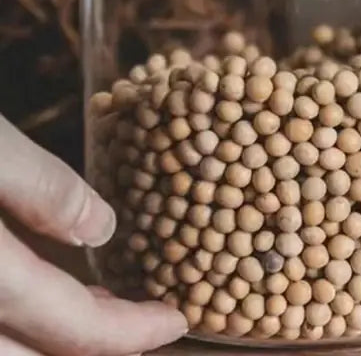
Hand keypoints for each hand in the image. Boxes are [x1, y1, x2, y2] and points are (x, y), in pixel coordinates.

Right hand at [0, 116, 186, 355]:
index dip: (129, 334)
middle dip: (97, 346)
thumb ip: (43, 188)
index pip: (71, 329)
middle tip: (148, 321)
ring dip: (57, 335)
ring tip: (110, 305)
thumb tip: (102, 229)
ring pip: (7, 346)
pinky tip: (50, 286)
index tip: (177, 321)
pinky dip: (26, 318)